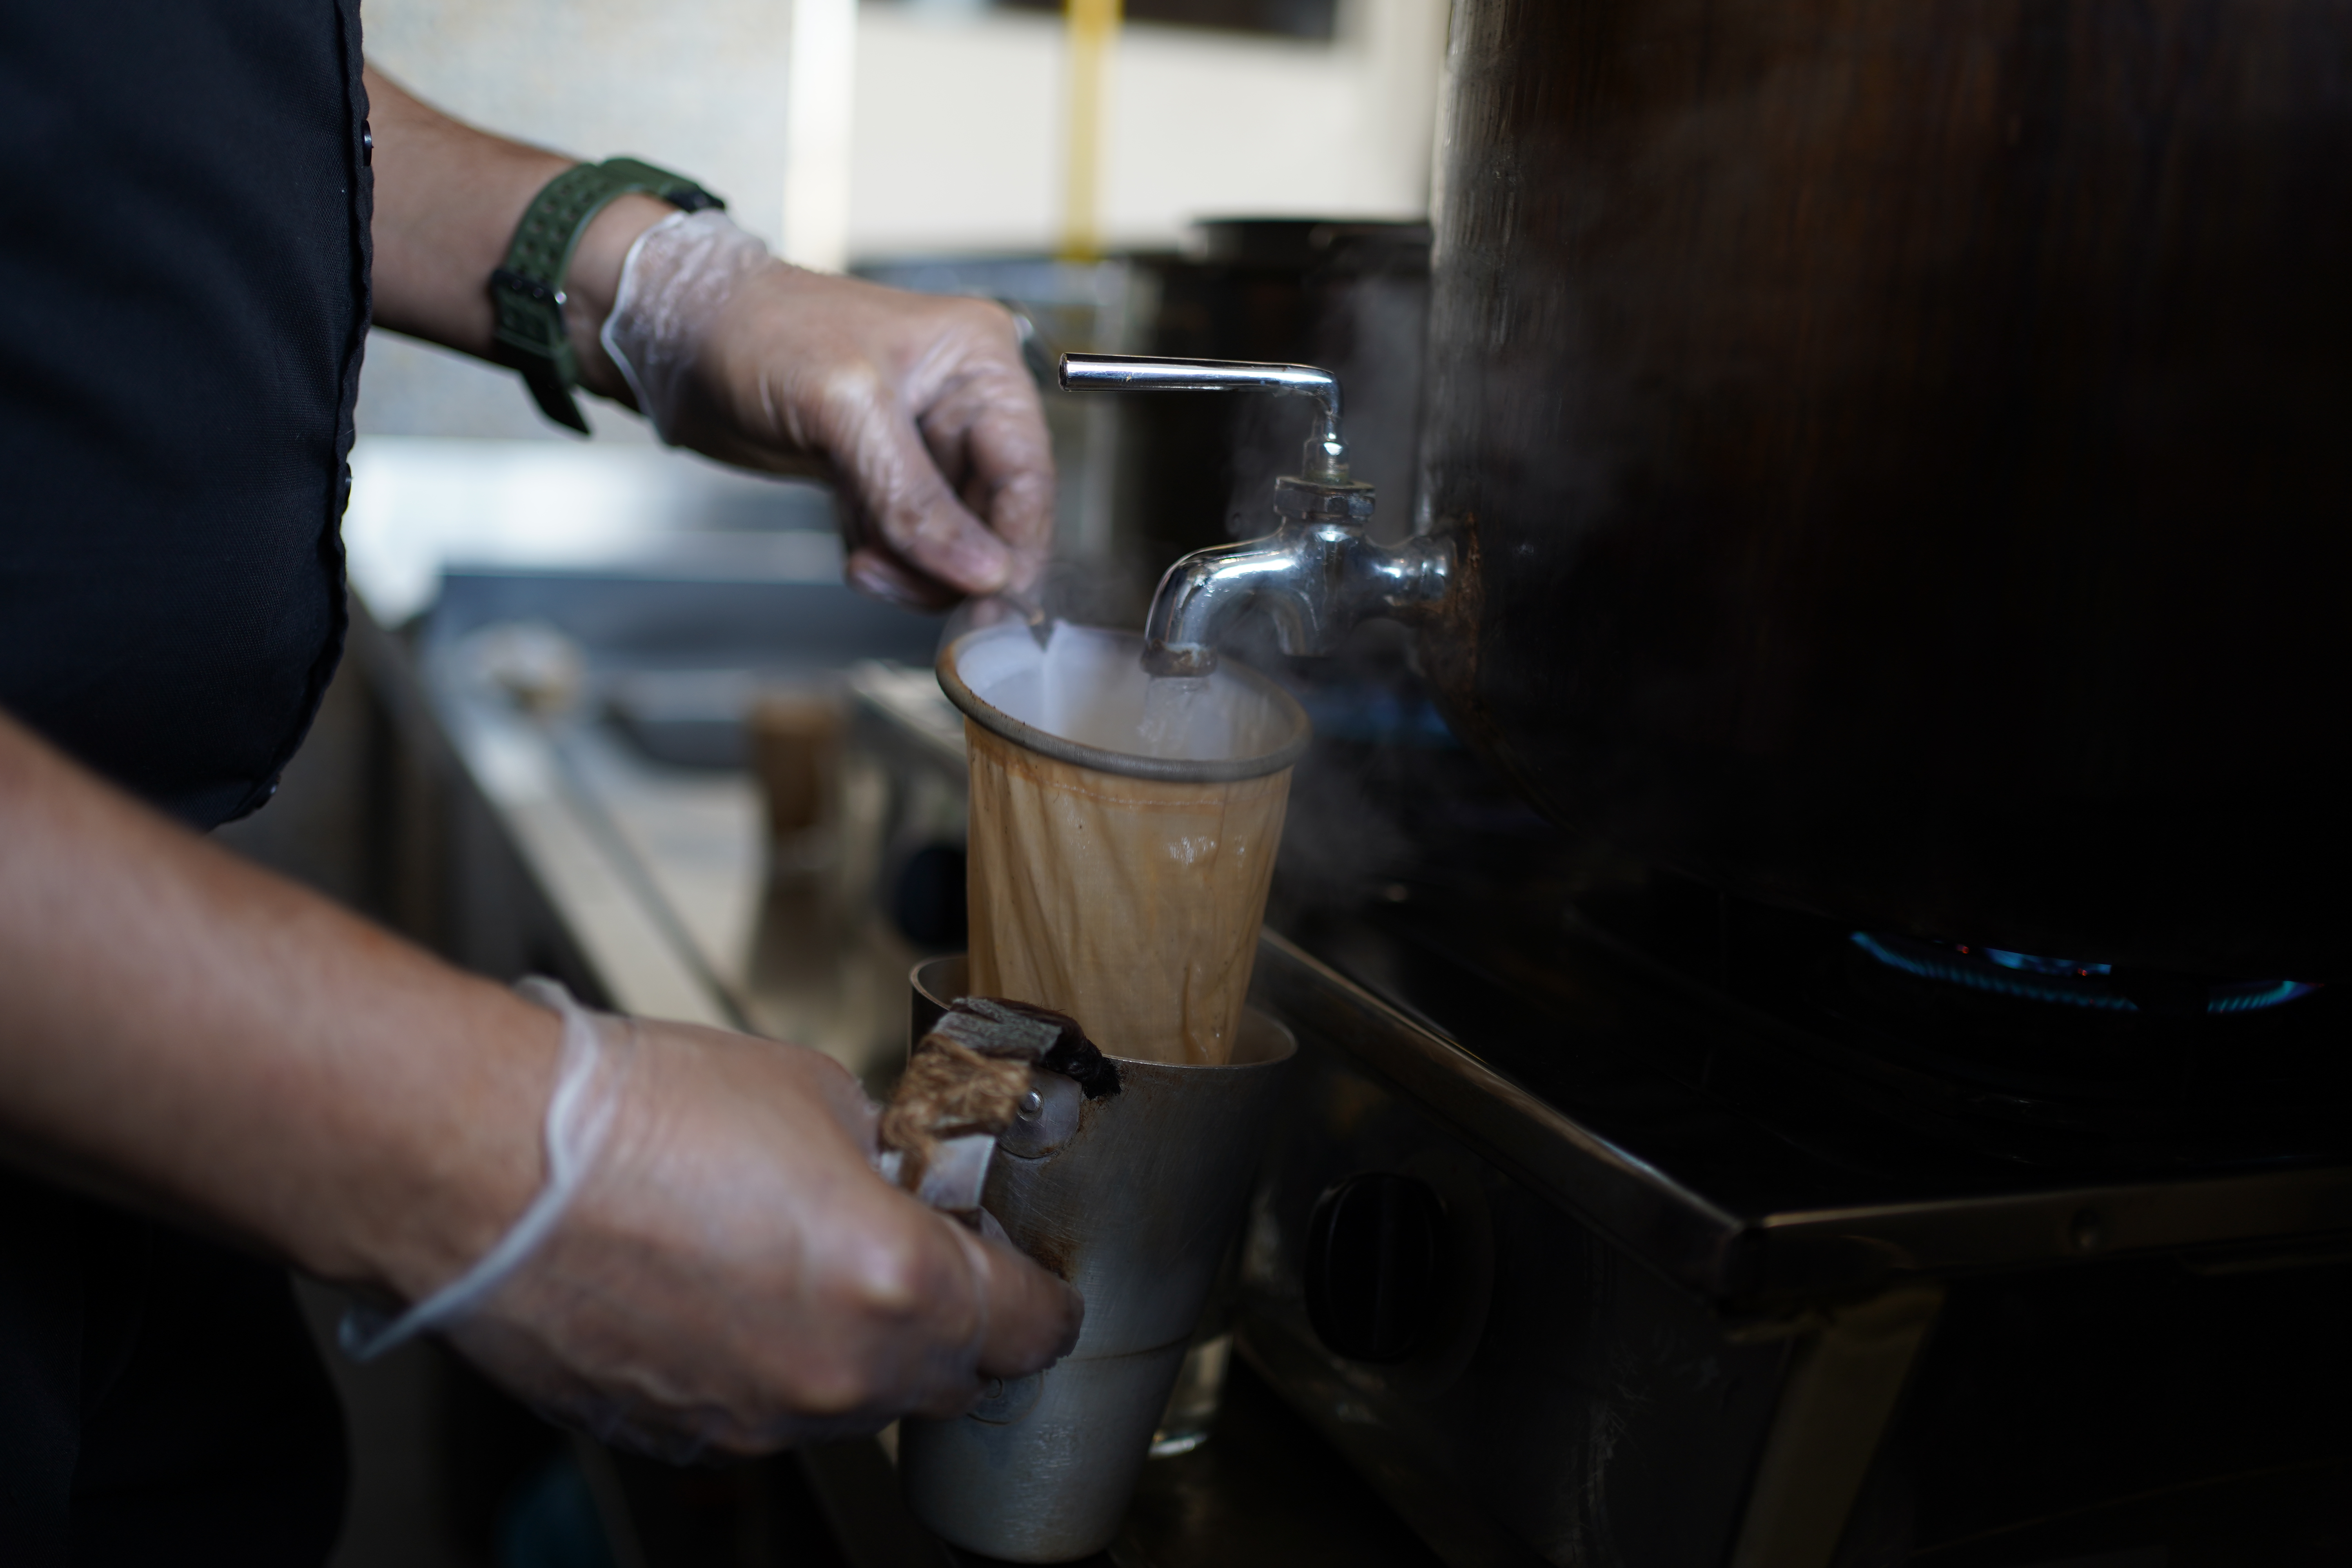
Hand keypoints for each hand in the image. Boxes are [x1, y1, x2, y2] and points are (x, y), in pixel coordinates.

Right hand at [443, 1011, 1083, 1458]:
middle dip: (952, 1323)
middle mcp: (838, 1374)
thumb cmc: (640, 1116)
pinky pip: (763, 1415)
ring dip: (857, 1347)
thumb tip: (907, 1178)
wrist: (494, 1162)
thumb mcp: (816, 1095)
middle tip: (922, 1254)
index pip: (1029, 1327)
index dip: (1041, 1296)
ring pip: (856, 1404)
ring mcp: (756, 1419)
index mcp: (896, 1284)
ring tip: (801, 1260)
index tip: (1034, 1278)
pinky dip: (771, 1367)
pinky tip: (728, 1293)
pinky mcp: (681, 1436)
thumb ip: (889, 1158)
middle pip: (950, 1379)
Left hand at [602, 214, 1055, 610]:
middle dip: (953, 563)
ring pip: (952, 542)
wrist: (677, 335)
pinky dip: (887, 562)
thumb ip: (914, 496)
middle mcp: (960, 405)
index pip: (1028, 474)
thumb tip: (982, 571)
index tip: (993, 603)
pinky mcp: (882, 476)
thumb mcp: (844, 408)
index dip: (1015, 546)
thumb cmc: (757, 331)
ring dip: (913, 570)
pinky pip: (908, 543)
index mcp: (978, 365)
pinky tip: (855, 550)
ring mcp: (921, 446)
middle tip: (903, 586)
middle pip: (995, 519)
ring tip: (865, 565)